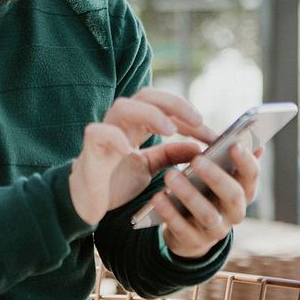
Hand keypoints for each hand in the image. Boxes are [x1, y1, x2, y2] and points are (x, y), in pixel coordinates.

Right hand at [69, 89, 215, 224]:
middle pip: (146, 96)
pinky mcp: (89, 149)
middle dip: (174, 104)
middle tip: (198, 120)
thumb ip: (171, 155)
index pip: (164, 106)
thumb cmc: (115, 181)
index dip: (189, 116)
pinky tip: (129, 149)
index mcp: (136, 125)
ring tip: (170, 129)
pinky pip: (98, 133)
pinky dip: (114, 137)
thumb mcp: (150, 167)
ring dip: (149, 114)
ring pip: (124, 107)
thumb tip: (199, 147)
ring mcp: (104, 133)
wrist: (87, 203)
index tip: (212, 134)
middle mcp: (121, 123)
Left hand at [152, 142, 260, 257]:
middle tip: (197, 160)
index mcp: (242, 192)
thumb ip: (225, 160)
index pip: (251, 177)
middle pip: (233, 195)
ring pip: (208, 214)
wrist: (188, 234)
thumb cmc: (204, 195)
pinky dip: (169, 213)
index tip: (234, 144)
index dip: (246, 162)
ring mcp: (215, 230)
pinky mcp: (193, 242)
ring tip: (170, 176)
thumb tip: (245, 139)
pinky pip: (182, 228)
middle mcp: (234, 213)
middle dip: (216, 177)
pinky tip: (158, 198)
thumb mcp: (215, 178)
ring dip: (189, 194)